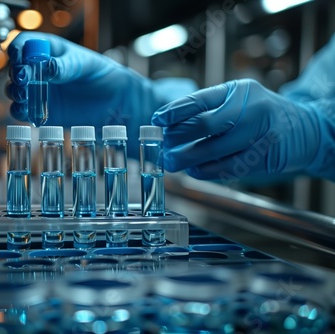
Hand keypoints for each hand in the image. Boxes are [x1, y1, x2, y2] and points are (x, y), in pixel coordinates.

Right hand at [6, 31, 195, 155]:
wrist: (117, 102)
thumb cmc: (104, 76)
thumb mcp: (87, 65)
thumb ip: (66, 66)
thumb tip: (47, 66)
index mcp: (50, 50)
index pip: (25, 44)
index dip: (18, 49)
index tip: (18, 57)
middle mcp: (40, 70)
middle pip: (16, 68)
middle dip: (16, 74)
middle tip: (25, 81)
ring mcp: (40, 91)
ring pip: (16, 90)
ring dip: (15, 93)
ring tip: (25, 96)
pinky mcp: (42, 111)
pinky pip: (24, 111)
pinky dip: (21, 112)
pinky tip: (27, 112)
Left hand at [151, 79, 330, 181]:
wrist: (304, 130)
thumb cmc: (261, 114)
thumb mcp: (238, 100)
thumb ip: (209, 109)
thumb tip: (170, 126)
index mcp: (239, 91)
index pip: (200, 99)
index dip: (174, 111)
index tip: (156, 120)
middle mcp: (250, 109)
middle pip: (205, 125)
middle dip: (178, 138)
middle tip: (164, 148)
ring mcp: (258, 133)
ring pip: (214, 150)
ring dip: (189, 159)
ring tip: (173, 162)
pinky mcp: (263, 156)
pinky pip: (228, 167)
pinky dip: (207, 171)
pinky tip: (194, 171)